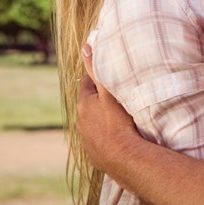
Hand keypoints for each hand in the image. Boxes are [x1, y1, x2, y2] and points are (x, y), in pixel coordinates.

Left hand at [77, 45, 138, 171]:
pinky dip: (104, 135)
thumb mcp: (108, 92)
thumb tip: (85, 47)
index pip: (87, 84)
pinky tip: (116, 135)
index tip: (107, 74)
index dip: (97, 78)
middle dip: (98, 98)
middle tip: (114, 94)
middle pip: (88, 104)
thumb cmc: (118, 121)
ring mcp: (86, 139)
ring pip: (92, 122)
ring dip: (101, 118)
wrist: (123, 157)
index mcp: (84, 104)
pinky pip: (98, 139)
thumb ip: (96, 69)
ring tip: (117, 115)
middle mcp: (80, 121)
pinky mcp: (94, 153)